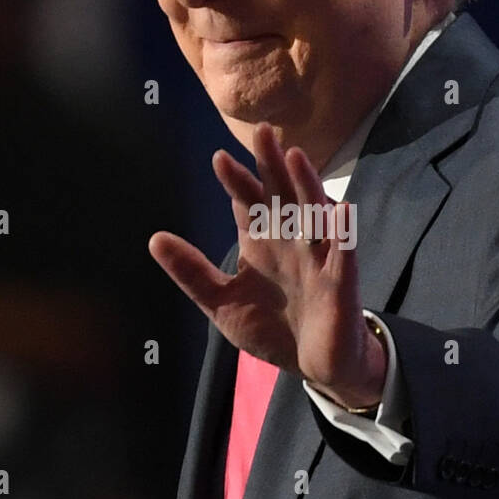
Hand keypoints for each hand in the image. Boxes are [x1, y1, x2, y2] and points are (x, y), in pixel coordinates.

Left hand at [148, 123, 385, 408]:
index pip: (247, 202)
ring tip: (296, 158)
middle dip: (272, 164)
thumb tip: (154, 238)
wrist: (315, 365)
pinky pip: (344, 253)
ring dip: (306, 185)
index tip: (219, 160)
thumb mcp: (222, 302)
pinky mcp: (342, 282)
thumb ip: (192, 272)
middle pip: (281, 194)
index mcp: (261, 241)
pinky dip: (342, 233)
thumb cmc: (273, 327)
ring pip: (313, 213)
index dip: (236, 180)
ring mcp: (318, 258)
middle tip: (262, 133)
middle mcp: (290, 240)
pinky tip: (341, 210)